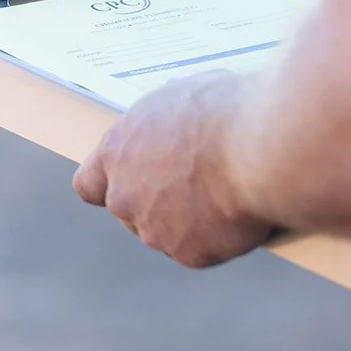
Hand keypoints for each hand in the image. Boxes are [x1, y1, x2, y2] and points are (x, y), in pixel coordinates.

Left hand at [73, 72, 274, 267]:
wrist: (261, 147)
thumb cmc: (226, 111)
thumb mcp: (183, 97)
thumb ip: (164, 123)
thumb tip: (175, 122)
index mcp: (116, 153)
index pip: (89, 184)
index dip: (112, 185)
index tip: (133, 182)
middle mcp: (125, 196)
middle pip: (129, 213)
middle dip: (157, 205)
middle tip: (196, 187)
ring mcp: (154, 230)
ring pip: (166, 234)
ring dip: (189, 223)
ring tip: (227, 194)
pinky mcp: (188, 254)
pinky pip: (202, 250)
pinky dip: (219, 238)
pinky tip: (241, 212)